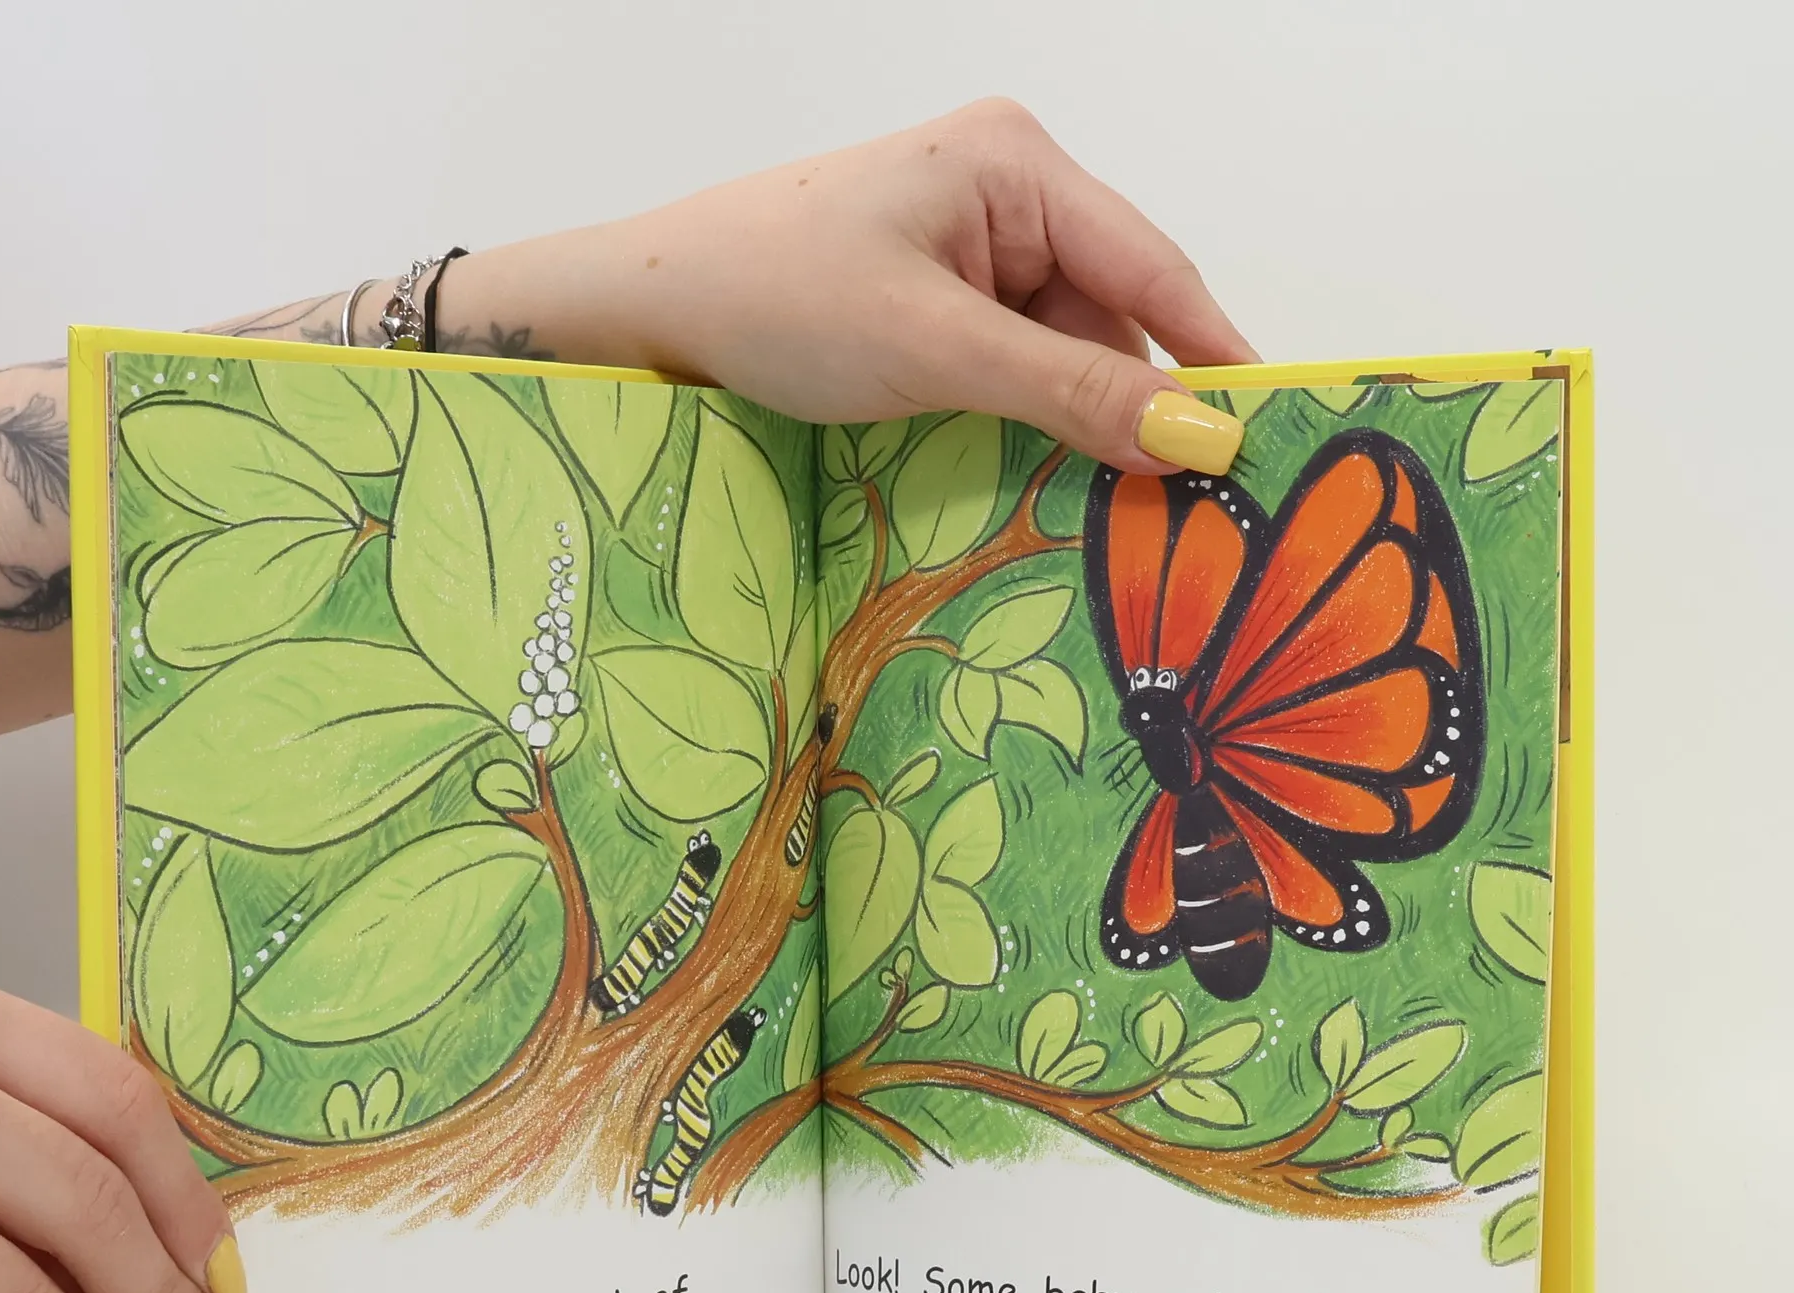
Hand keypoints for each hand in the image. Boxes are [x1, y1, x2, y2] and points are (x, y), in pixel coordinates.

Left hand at [442, 98, 1257, 475]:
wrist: (644, 311)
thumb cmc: (775, 298)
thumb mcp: (937, 349)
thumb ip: (1073, 391)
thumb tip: (1199, 437)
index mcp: (1016, 162)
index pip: (1152, 266)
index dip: (1214, 357)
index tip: (1270, 437)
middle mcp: (1005, 188)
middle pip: (1112, 310)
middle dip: (1138, 403)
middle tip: (1186, 509)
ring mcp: (966, 241)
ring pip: (1063, 345)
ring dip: (1080, 421)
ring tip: (1112, 510)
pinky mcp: (932, 292)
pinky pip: (1012, 358)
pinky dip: (1029, 416)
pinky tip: (1041, 476)